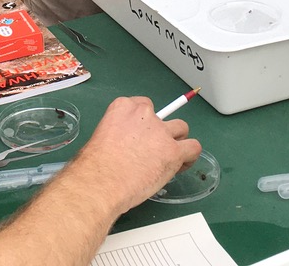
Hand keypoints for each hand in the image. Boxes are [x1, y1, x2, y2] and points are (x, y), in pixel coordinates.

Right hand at [70, 96, 201, 213]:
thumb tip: (124, 147)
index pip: (144, 106)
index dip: (145, 124)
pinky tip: (180, 166)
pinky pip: (193, 148)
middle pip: (164, 117)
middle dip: (161, 132)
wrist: (103, 181)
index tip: (142, 137)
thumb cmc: (95, 166)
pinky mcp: (174, 151)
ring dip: (177, 142)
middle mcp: (145, 114)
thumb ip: (118, 134)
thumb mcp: (101, 137)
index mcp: (124, 107)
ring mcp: (161, 132)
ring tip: (168, 159)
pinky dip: (189, 157)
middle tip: (153, 151)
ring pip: (181, 129)